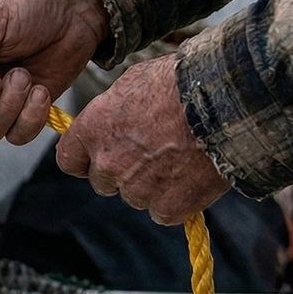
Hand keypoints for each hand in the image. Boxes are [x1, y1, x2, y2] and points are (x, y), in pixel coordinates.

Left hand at [56, 55, 229, 224]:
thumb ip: (114, 110)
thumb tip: (114, 117)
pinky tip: (192, 176)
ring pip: (136, 197)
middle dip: (123, 172)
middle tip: (152, 152)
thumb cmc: (180, 81)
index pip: (69, 161)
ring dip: (152, 185)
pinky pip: (164, 212)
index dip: (84, 160)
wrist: (223, 101)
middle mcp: (109, 163)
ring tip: (179, 157)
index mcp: (93, 130)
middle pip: (104, 182)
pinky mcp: (168, 207)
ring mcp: (137, 188)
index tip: (98, 157)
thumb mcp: (133, 82)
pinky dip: (177, 200)